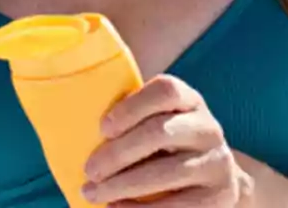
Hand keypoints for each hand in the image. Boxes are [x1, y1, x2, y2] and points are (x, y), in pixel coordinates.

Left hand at [81, 75, 250, 207]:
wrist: (216, 177)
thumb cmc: (166, 143)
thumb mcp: (156, 121)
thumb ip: (129, 116)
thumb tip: (67, 118)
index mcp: (189, 100)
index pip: (166, 91)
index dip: (132, 107)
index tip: (102, 128)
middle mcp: (208, 127)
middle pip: (161, 132)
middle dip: (118, 153)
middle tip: (88, 170)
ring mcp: (218, 162)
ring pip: (167, 172)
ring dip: (123, 186)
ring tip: (92, 193)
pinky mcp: (220, 196)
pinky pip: (179, 206)